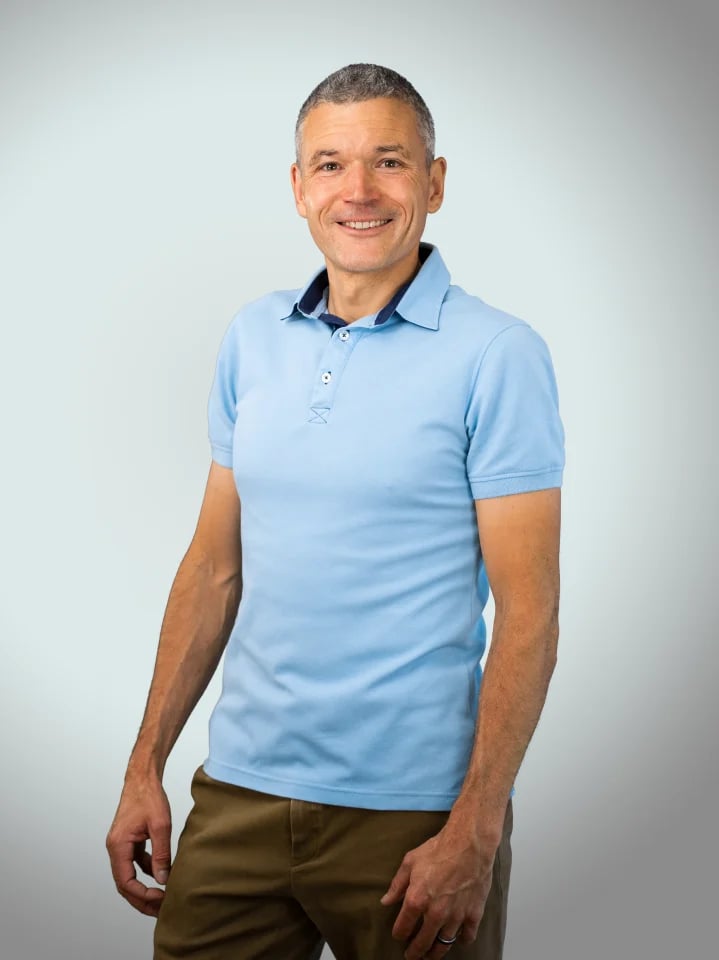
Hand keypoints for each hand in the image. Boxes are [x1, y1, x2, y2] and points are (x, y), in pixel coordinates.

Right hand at [106, 774, 171, 916]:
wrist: (142, 778)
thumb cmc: (149, 797)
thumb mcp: (160, 825)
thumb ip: (161, 854)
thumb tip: (163, 879)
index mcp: (118, 845)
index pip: (125, 881)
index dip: (141, 894)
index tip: (159, 898)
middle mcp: (115, 848)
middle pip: (124, 884)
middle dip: (141, 899)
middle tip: (159, 909)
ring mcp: (121, 845)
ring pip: (129, 875)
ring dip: (143, 888)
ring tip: (161, 898)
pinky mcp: (129, 841)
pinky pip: (135, 864)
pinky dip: (146, 872)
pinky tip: (161, 875)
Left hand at [380, 818, 494, 959]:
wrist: (468, 844)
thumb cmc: (439, 849)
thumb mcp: (410, 862)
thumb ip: (397, 884)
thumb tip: (386, 901)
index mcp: (416, 900)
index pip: (402, 928)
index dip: (399, 934)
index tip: (399, 935)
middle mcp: (435, 913)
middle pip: (422, 944)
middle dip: (415, 952)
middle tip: (412, 956)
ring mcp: (455, 916)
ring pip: (443, 944)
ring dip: (436, 952)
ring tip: (431, 954)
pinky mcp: (473, 914)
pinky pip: (467, 937)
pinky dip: (462, 940)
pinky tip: (458, 938)